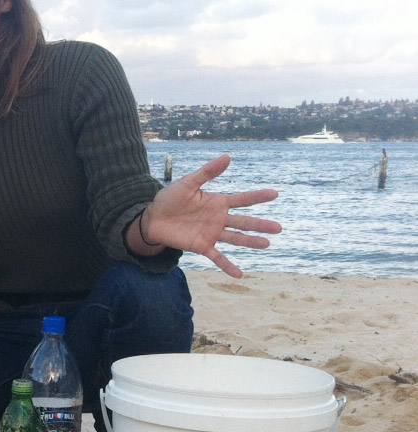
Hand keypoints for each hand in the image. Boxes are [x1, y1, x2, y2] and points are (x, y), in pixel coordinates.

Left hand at [140, 154, 280, 277]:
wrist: (153, 219)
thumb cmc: (170, 199)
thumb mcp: (188, 183)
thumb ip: (207, 172)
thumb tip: (228, 157)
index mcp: (217, 203)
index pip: (242, 200)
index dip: (257, 197)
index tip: (275, 194)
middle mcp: (218, 219)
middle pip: (244, 222)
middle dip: (260, 225)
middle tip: (278, 228)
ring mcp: (211, 234)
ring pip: (235, 238)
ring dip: (250, 242)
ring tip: (267, 244)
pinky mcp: (201, 246)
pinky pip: (217, 257)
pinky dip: (227, 266)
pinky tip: (239, 274)